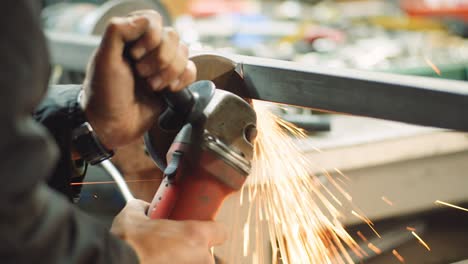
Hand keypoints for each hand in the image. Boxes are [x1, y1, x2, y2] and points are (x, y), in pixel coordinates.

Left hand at [81, 10, 195, 149]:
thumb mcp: (104, 59)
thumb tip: (144, 20)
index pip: (154, 20)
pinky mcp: (174, 81)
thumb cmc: (105, 94)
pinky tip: (168, 90)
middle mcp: (148, 47)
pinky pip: (191, 70)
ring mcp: (162, 64)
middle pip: (172, 37)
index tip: (135, 56)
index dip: (150, 38)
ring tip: (151, 86)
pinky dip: (182, 80)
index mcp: (130, 36)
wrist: (114, 125)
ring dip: (168, 72)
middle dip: (158, 59)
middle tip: (141, 74)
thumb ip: (117, 31)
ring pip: (184, 53)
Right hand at [111, 199, 226, 263]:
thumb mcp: (134, 215)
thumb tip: (143, 207)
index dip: (212, 232)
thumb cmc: (127, 242)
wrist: (116, 262)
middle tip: (175, 251)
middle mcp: (201, 257)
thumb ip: (144, 208)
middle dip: (194, 254)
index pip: (222, 231)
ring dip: (186, 261)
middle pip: (209, 255)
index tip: (203, 235)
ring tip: (167, 259)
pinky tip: (161, 263)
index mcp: (195, 234)